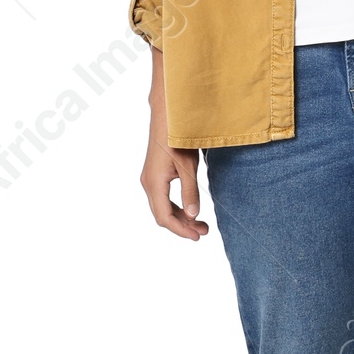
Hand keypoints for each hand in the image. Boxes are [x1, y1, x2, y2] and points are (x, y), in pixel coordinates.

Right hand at [140, 124, 209, 239]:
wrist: (168, 117)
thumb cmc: (178, 138)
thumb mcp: (188, 166)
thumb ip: (190, 192)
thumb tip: (193, 215)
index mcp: (154, 183)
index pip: (164, 217)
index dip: (181, 230)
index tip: (197, 236)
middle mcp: (148, 184)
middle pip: (162, 215)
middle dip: (183, 226)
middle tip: (204, 231)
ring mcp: (150, 179)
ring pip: (162, 207)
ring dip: (181, 217)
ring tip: (201, 223)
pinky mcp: (154, 175)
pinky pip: (163, 198)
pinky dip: (176, 207)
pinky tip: (190, 208)